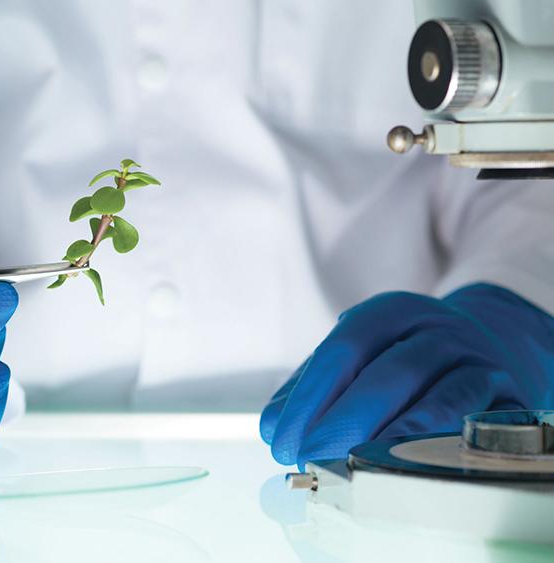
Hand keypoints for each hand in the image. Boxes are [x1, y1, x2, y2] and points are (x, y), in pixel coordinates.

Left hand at [260, 284, 553, 469]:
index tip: (281, 438)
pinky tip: (410, 463)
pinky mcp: (505, 397)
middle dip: (345, 420)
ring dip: (394, 436)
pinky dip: (443, 443)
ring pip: (439, 397)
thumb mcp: (355, 356)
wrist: (483, 345)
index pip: (343, 349)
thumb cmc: (400, 358)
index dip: (309, 395)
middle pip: (389, 373)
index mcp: (389, 313)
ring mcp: (475, 362)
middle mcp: (435, 330)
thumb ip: (310, 388)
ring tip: (355, 464)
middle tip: (310, 455)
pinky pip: (477, 422)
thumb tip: (272, 427)